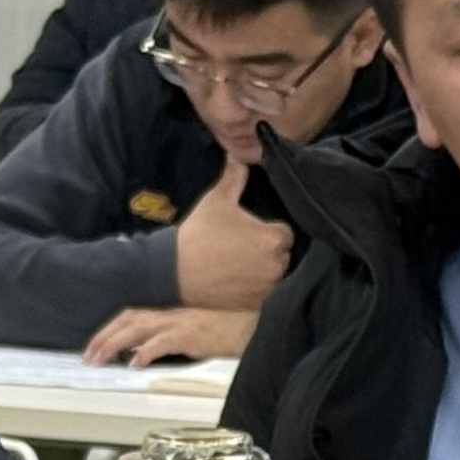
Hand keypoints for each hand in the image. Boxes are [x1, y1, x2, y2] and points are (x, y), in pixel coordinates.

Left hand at [83, 304, 259, 366]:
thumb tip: (146, 354)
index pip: (132, 316)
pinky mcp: (193, 335)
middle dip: (104, 336)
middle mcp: (172, 316)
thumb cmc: (231, 334)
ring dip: (115, 342)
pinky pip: (163, 342)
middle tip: (87, 356)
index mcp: (172, 316)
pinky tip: (134, 363)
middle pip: (128, 319)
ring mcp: (181, 324)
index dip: (110, 330)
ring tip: (99, 358)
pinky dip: (146, 351)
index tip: (95, 347)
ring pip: (138, 328)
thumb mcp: (196, 335)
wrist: (257, 328)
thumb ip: (172, 341)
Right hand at [174, 158, 292, 309]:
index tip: (253, 231)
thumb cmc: (198, 233)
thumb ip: (234, 177)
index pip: (286, 232)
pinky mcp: (258, 303)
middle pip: (285, 254)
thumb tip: (238, 156)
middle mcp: (278, 263)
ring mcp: (269, 286)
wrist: (174, 271)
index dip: (270, 230)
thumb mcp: (216, 200)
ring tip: (243, 264)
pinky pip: (268, 293)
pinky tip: (241, 280)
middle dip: (270, 250)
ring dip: (266, 270)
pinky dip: (259, 288)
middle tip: (246, 247)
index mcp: (273, 237)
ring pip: (278, 275)